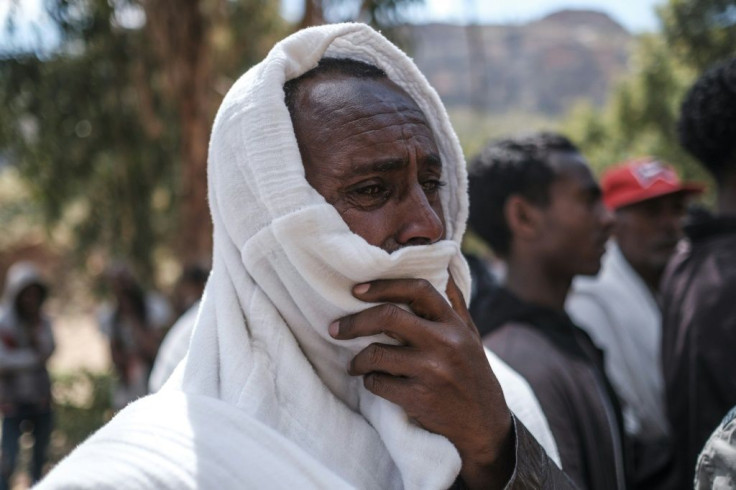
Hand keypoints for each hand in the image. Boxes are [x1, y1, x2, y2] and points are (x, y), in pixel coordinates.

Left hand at [330, 275, 513, 488]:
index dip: (383, 286)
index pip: (417, 290)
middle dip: (354, 322)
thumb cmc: (473, 374)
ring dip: (357, 360)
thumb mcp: (471, 336)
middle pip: (388, 317)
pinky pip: (377, 383)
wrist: (484, 424)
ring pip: (375, 353)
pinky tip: (373, 382)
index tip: (356, 290)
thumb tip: (442, 269)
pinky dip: (369, 381)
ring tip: (355, 364)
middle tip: (335, 328)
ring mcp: (431, 371)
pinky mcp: (419, 398)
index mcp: (454, 324)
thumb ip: (455, 304)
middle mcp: (444, 343)